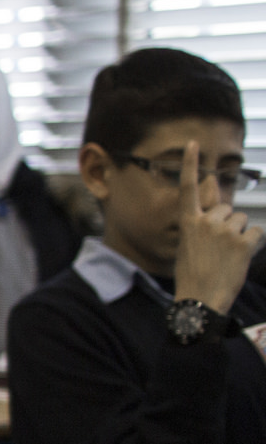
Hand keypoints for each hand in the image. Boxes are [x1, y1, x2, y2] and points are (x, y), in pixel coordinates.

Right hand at [173, 138, 262, 315]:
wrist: (200, 300)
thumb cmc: (193, 272)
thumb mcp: (189, 242)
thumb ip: (203, 213)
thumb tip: (213, 182)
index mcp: (188, 223)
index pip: (188, 188)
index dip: (190, 165)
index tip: (193, 144)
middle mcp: (206, 222)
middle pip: (228, 210)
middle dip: (228, 224)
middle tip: (219, 249)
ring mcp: (225, 231)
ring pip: (243, 221)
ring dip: (240, 236)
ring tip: (227, 256)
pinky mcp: (244, 242)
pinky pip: (256, 233)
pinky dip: (252, 244)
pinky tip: (240, 258)